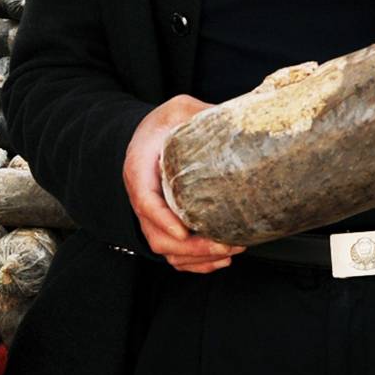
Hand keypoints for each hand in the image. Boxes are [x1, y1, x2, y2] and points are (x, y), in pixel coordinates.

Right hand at [123, 95, 243, 273]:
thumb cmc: (164, 124)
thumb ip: (199, 113)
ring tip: (231, 252)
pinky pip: (175, 255)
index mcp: (139, 170)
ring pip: (167, 251)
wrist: (152, 135)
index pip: (145, 202)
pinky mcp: (165, 226)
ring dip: (198, 258)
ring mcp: (152, 216)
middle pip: (157, 236)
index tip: (184, 231)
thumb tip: (235, 121)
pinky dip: (196, 264)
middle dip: (192, 247)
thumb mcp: (179, 109)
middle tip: (226, 245)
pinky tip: (222, 260)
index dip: (163, 221)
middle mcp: (142, 198)